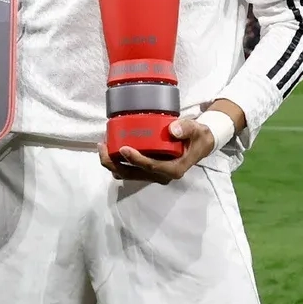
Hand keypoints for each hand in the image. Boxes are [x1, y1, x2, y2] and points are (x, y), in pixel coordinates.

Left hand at [98, 118, 215, 184]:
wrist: (200, 143)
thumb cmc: (198, 137)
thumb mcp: (197, 130)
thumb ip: (187, 128)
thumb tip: (172, 129)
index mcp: (174, 169)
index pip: (152, 167)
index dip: (136, 160)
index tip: (123, 148)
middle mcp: (162, 175)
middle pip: (133, 174)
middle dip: (114, 163)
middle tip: (102, 147)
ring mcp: (154, 173)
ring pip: (128, 174)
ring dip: (112, 163)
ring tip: (102, 146)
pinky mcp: (148, 168)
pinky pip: (129, 168)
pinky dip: (117, 160)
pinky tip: (110, 147)